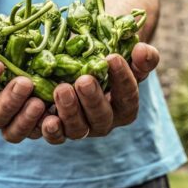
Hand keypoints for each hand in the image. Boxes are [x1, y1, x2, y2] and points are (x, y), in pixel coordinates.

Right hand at [0, 22, 45, 142]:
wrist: (8, 62)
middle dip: (9, 101)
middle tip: (25, 83)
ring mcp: (9, 121)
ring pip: (13, 131)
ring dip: (27, 119)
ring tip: (40, 102)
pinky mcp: (29, 125)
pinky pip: (36, 132)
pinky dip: (46, 126)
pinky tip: (56, 114)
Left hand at [41, 43, 158, 143]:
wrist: (72, 72)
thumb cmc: (103, 66)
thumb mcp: (124, 58)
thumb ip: (139, 57)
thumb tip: (142, 50)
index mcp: (124, 106)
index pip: (128, 96)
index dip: (122, 78)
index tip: (112, 58)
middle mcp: (104, 121)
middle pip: (102, 117)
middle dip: (93, 99)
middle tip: (84, 80)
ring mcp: (81, 129)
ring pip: (78, 129)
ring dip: (70, 111)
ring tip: (62, 89)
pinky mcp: (59, 132)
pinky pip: (56, 137)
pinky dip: (51, 130)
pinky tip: (46, 117)